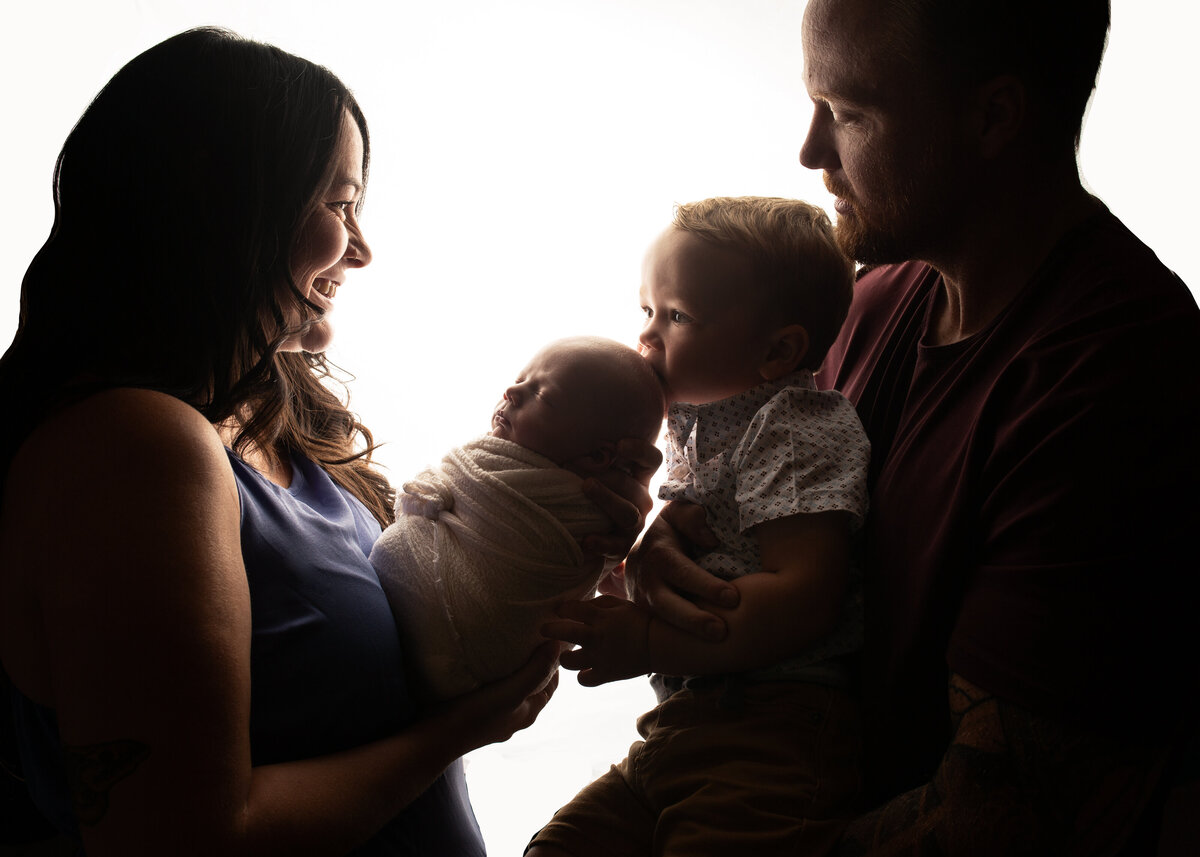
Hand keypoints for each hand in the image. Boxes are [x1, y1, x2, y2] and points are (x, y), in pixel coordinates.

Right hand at [439, 641, 559, 753]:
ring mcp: (494, 717)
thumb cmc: (476, 715)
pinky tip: (483, 664)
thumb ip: (535, 671)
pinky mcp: (475, 714)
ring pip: (511, 689)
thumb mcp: (512, 691)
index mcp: (528, 713)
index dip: (553, 663)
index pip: (550, 684)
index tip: (546, 640)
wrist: (435, 738)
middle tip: (528, 638)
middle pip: (532, 686)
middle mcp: (514, 717)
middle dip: (533, 664)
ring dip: (512, 670)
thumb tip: (558, 646)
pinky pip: (491, 691)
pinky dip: (493, 677)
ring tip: (506, 646)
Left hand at [542, 596, 653, 686]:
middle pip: (562, 633)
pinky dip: (582, 675)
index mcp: (601, 617)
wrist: (659, 644)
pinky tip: (585, 669)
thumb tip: (577, 608)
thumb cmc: (639, 620)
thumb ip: (597, 604)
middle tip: (545, 630)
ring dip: (565, 657)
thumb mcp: (620, 604)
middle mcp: (596, 637)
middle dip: (549, 629)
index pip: (570, 609)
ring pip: (568, 661)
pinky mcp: (606, 675)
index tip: (561, 611)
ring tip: (569, 653)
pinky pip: (583, 680)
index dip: (562, 609)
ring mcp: (600, 658)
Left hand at [572, 438, 661, 561]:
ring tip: (585, 488)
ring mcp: (633, 524)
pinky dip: (601, 542)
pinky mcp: (620, 547)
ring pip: (629, 513)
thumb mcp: (579, 465)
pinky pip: (617, 545)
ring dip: (606, 499)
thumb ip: (576, 446)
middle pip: (633, 486)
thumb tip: (544, 413)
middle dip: (604, 475)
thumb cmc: (577, 488)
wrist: (576, 531)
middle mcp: (640, 499)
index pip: (651, 460)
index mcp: (636, 476)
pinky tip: (585, 539)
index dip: (639, 451)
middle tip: (573, 464)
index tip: (618, 446)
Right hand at [624, 508, 737, 641]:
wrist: (641, 552)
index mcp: (658, 555)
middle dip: (694, 620)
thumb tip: (710, 539)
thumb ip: (692, 518)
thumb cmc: (670, 531)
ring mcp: (645, 604)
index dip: (706, 586)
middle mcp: (648, 583)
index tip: (733, 598)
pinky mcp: (648, 620)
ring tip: (718, 643)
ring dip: (689, 636)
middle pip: (667, 605)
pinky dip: (683, 643)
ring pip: (663, 624)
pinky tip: (707, 652)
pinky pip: (663, 633)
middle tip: (722, 631)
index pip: (682, 572)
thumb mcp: (676, 513)